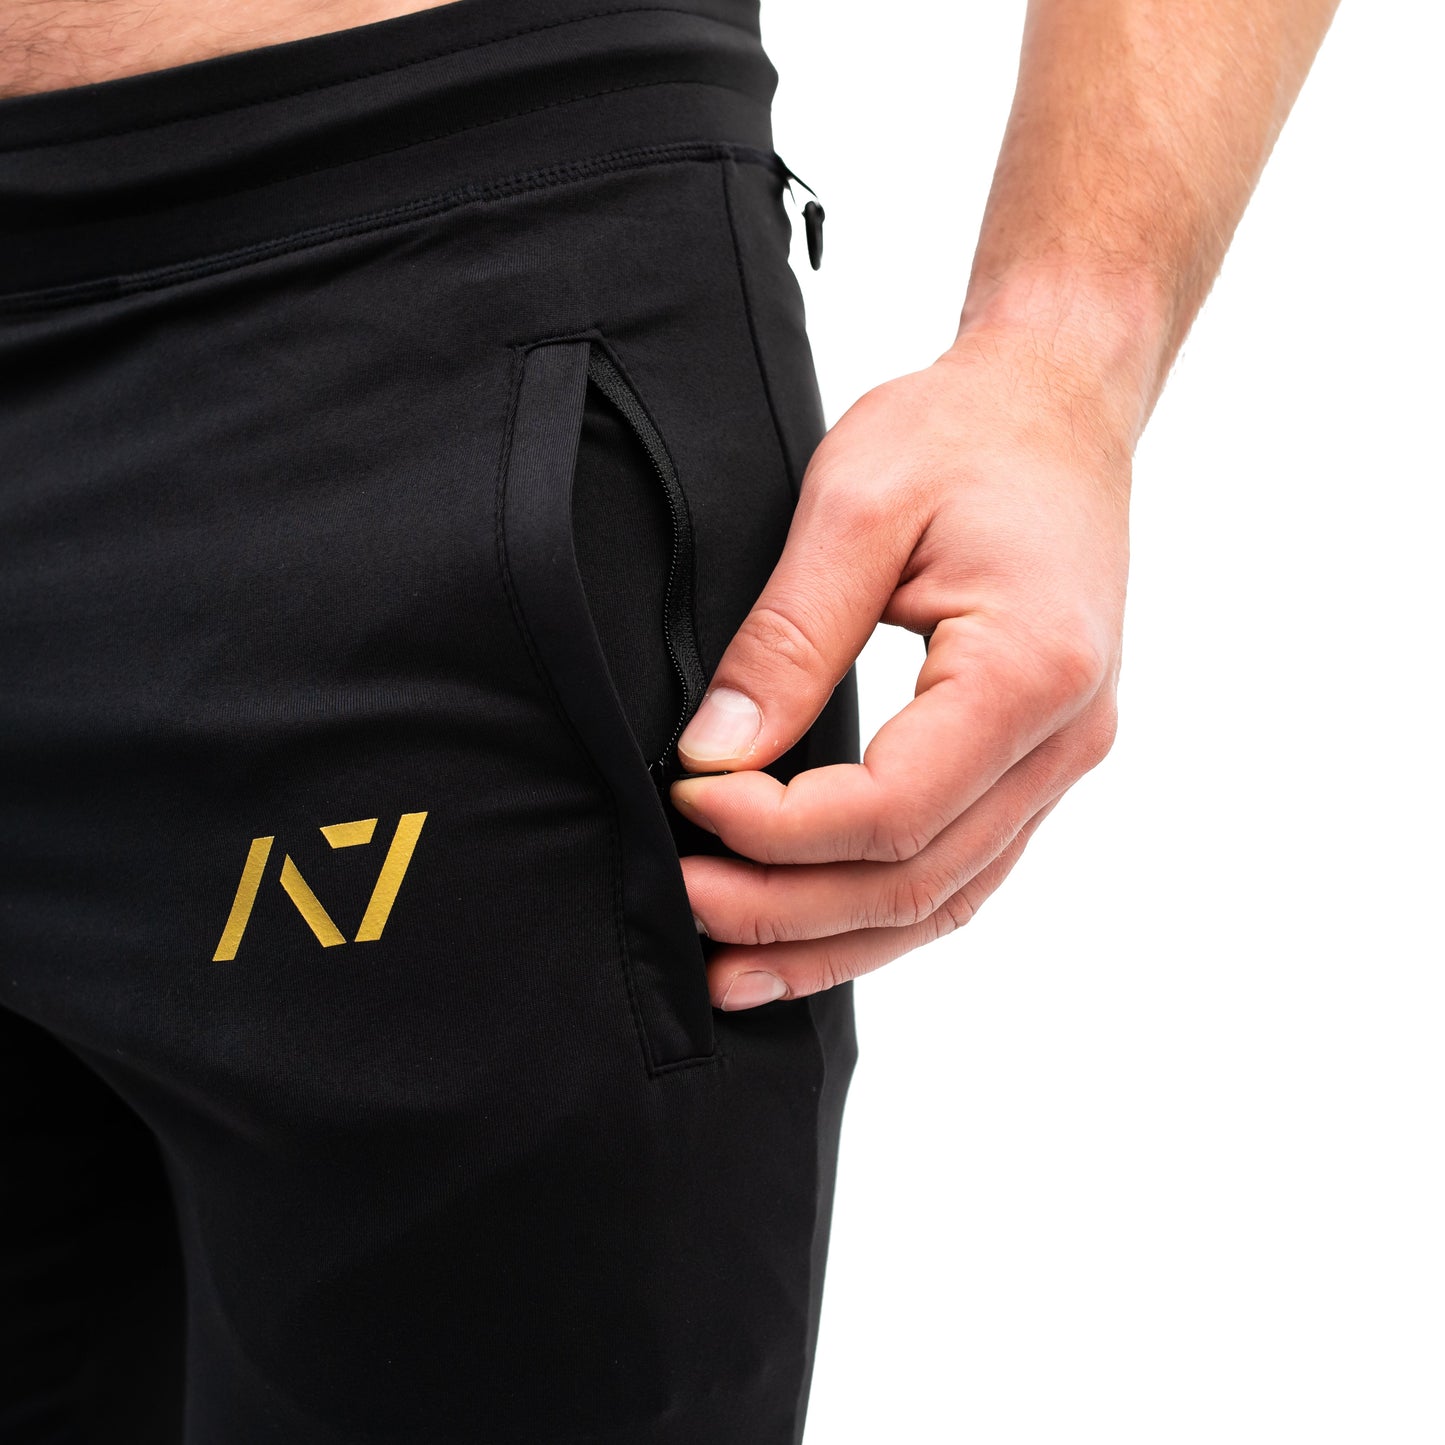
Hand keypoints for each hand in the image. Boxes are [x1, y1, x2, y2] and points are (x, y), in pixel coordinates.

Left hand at [669, 325, 1130, 1010]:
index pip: (892, 807)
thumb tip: (715, 756)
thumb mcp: (857, 505)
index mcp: (1031, 672)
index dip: (776, 829)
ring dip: (827, 942)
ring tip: (724, 970)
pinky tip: (805, 937)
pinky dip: (874, 914)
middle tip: (681, 901)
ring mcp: (1057, 762)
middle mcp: (1064, 740)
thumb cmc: (964, 435)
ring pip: (939, 899)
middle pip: (915, 878)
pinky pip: (955, 871)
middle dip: (785, 908)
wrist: (1055, 409)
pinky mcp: (1030, 764)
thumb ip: (790, 640)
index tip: (687, 800)